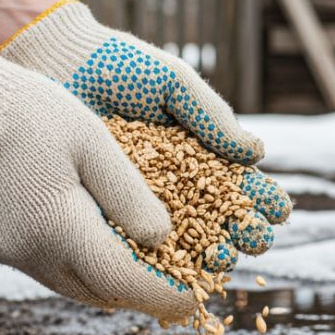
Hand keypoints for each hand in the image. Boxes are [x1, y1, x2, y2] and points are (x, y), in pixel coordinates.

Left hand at [0, 0, 290, 265]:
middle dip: (243, 234)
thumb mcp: (175, 84)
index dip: (263, 202)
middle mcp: (177, 186)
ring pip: (184, 240)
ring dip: (208, 254)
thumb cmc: (121, 67)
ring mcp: (142, 203)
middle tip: (254, 241)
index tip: (277, 211)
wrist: (57, 64)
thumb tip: (257, 154)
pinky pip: (135, 242)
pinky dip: (156, 259)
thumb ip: (213, 116)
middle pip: (221, 221)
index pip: (242, 187)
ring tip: (220, 258)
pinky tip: (172, 269)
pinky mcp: (108, 213)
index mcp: (202, 156)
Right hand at [0, 20, 196, 322]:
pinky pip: (49, 269)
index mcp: (55, 227)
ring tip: (149, 268)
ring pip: (72, 286)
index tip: (195, 300)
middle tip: (180, 287)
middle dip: (141, 295)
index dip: (163, 295)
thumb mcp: (93, 142)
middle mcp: (26, 252)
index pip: (121, 281)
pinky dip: (82, 266)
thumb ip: (129, 195)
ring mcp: (4, 250)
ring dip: (111, 282)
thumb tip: (163, 240)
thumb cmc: (27, 110)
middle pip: (98, 293)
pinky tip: (104, 245)